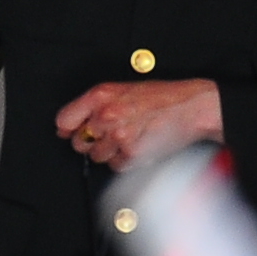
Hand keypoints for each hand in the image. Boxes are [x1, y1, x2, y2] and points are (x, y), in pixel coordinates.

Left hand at [55, 77, 222, 167]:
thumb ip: (93, 106)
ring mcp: (119, 136)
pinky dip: (124, 160)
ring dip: (109, 151)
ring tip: (128, 137)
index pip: (64, 120)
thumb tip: (67, 126)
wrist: (192, 107)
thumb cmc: (161, 98)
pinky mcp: (132, 154)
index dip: (67, 128)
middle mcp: (106, 115)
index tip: (71, 131)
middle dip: (91, 141)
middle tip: (110, 133)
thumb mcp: (123, 90)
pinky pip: (115, 165)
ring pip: (96, 156)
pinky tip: (138, 145)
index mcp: (101, 95)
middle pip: (78, 142)